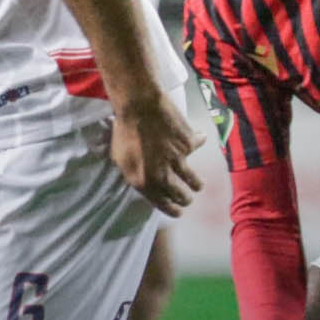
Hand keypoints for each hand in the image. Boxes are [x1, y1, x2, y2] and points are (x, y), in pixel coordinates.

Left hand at [111, 92, 204, 216]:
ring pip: (194, 181)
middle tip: (188, 198)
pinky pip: (197, 146)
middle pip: (182, 196)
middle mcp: (163, 176)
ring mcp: (178, 161)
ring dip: (196, 184)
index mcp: (144, 183)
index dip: (173, 210)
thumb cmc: (124, 132)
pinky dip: (198, 142)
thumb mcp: (120, 160)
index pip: (164, 205)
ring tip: (198, 185)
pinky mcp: (189, 145)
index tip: (178, 212)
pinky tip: (199, 139)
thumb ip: (134, 174)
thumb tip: (143, 182)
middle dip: (186, 199)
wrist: (138, 107)